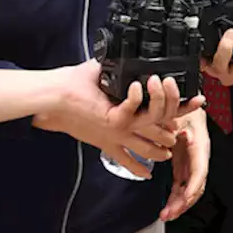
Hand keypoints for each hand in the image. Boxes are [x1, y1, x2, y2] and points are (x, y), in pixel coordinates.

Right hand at [35, 61, 203, 178]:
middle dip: (168, 132)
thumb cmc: (73, 82)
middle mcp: (123, 125)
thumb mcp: (98, 67)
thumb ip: (112, 66)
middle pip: (155, 132)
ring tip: (168, 151)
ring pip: (145, 150)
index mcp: (123, 105)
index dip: (164, 102)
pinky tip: (146, 174)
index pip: (152, 108)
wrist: (54, 99)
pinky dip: (137, 169)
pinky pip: (124, 161)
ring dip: (159, 151)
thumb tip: (119, 57)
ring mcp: (114, 138)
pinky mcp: (104, 146)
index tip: (168, 100)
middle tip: (178, 131)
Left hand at [161, 109, 209, 221]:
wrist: (185, 106)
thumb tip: (183, 137)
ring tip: (166, 215)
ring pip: (188, 189)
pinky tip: (167, 207)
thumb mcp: (180, 114)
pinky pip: (181, 186)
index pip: (199, 171)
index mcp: (199, 147)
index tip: (185, 198)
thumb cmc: (184, 110)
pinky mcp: (183, 166)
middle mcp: (198, 158)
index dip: (192, 187)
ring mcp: (191, 164)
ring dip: (178, 204)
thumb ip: (179, 125)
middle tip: (170, 213)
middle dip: (184, 202)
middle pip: (195, 186)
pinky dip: (175, 197)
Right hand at [203, 18, 232, 86]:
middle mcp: (228, 74)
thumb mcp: (232, 45)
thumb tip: (216, 24)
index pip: (204, 64)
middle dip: (226, 45)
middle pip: (222, 63)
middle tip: (232, 31)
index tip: (207, 41)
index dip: (202, 56)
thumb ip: (221, 39)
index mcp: (217, 67)